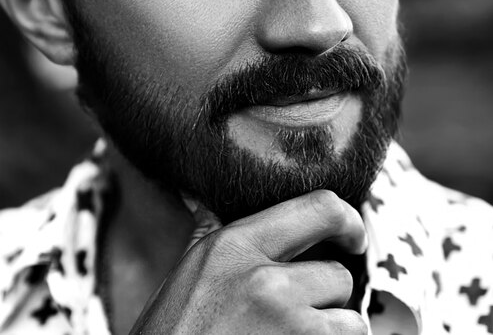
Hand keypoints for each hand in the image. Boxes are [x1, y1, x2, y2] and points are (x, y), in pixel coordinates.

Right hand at [131, 190, 367, 333]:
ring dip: (331, 332)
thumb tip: (205, 201)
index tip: (351, 235)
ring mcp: (290, 329)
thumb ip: (206, 232)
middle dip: (327, 294)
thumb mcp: (186, 273)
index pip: (319, 208)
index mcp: (236, 246)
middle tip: (303, 307)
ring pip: (350, 323)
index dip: (348, 219)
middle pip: (339, 275)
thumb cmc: (171, 334)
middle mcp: (267, 282)